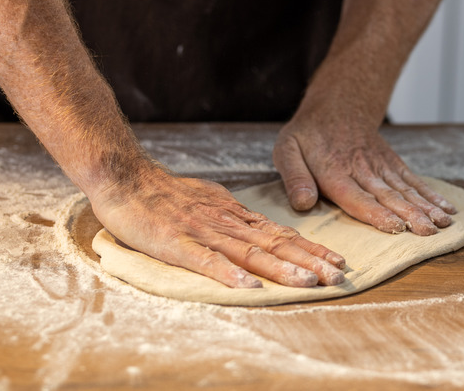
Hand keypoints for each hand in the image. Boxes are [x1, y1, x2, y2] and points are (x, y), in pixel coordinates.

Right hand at [90, 166, 345, 287]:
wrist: (125, 177)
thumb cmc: (163, 192)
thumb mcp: (207, 199)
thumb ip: (232, 216)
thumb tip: (260, 228)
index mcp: (232, 214)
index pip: (278, 233)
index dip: (309, 248)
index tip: (336, 261)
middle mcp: (224, 222)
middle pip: (273, 243)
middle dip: (308, 261)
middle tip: (337, 276)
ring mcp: (201, 232)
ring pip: (248, 252)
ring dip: (280, 268)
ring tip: (308, 282)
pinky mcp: (175, 243)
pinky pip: (205, 261)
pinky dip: (228, 274)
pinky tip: (248, 287)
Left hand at [273, 112, 455, 235]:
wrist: (336, 105)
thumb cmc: (307, 135)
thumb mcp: (287, 150)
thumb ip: (294, 177)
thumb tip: (303, 203)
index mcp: (334, 172)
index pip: (356, 196)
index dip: (375, 212)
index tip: (395, 226)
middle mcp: (362, 170)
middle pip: (388, 195)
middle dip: (410, 215)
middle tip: (428, 233)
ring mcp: (380, 166)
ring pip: (405, 189)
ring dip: (426, 207)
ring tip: (443, 224)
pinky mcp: (392, 164)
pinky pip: (413, 181)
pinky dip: (432, 195)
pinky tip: (447, 209)